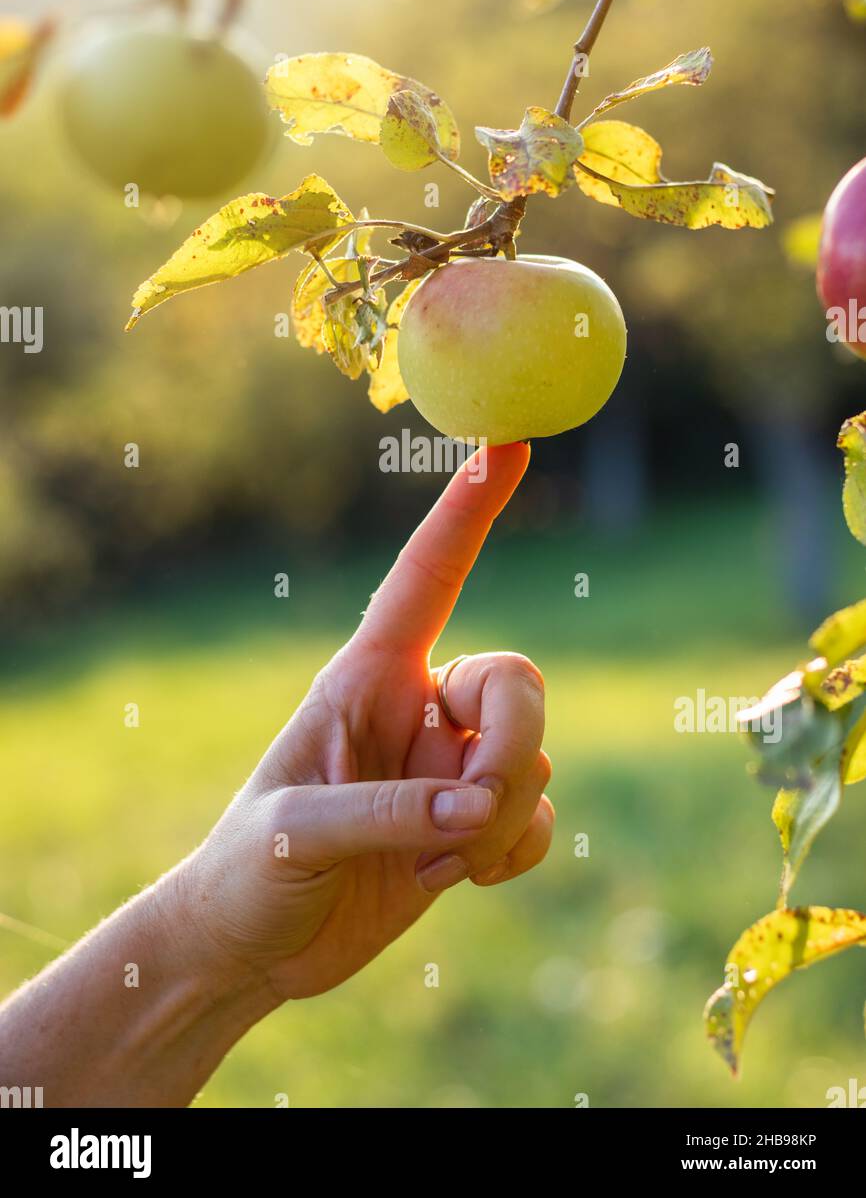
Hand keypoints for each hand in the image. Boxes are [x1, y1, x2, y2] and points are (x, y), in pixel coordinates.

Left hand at [182, 442, 552, 1001]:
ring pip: (532, 757)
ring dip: (500, 820)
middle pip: (517, 680)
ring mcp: (449, 766)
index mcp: (365, 677)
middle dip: (512, 744)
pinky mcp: (472, 825)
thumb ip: (388, 812)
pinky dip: (517, 850)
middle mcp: (417, 708)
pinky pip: (539, 816)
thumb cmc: (246, 873)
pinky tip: (461, 880)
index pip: (428, 576)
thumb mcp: (293, 835)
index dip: (468, 510)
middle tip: (471, 812)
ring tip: (433, 864)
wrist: (253, 948)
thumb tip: (479, 807)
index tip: (509, 443)